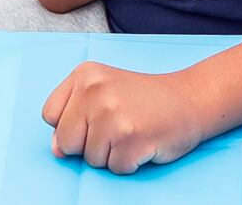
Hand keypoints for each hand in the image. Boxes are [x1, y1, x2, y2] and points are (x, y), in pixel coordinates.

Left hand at [42, 61, 205, 174]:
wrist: (191, 99)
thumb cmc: (144, 100)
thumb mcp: (103, 94)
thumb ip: (74, 117)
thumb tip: (57, 150)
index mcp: (86, 73)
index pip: (50, 115)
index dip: (72, 123)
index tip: (98, 113)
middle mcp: (96, 89)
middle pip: (67, 142)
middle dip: (89, 143)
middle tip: (119, 123)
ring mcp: (113, 113)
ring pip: (90, 159)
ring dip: (112, 153)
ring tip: (134, 130)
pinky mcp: (130, 138)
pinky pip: (114, 168)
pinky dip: (130, 162)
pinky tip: (145, 140)